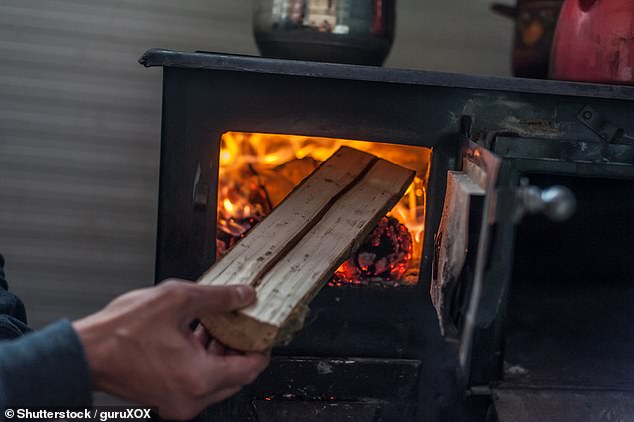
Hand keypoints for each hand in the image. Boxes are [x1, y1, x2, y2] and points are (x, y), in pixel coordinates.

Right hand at [73, 280, 269, 419]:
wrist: (84, 352)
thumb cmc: (119, 333)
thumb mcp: (177, 300)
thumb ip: (218, 297)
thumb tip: (243, 295)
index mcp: (199, 378)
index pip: (250, 369)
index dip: (262, 348)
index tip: (265, 333)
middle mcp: (191, 398)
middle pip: (235, 377)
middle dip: (241, 349)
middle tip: (243, 326)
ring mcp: (177, 403)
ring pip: (216, 381)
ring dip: (221, 354)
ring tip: (219, 325)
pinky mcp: (165, 399)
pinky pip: (197, 383)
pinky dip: (203, 361)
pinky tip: (198, 335)